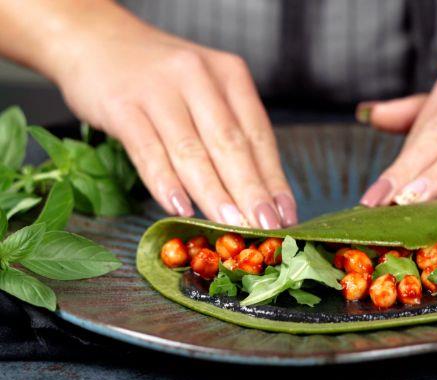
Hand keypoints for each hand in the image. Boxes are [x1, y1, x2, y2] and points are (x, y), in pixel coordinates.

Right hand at [49, 12, 295, 227]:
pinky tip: (179, 208)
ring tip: (231, 226)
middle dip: (251, 192)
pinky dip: (165, 182)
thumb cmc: (159, 76)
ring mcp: (159, 90)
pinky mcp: (122, 105)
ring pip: (192, 151)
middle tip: (266, 227)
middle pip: (230, 144)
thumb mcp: (205, 89)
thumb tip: (261, 192)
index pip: (258, 135)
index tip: (285, 216)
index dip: (273, 180)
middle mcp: (198, 77)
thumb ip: (230, 131)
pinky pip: (148, 150)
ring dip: (214, 194)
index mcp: (229, 74)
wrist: (95, 39)